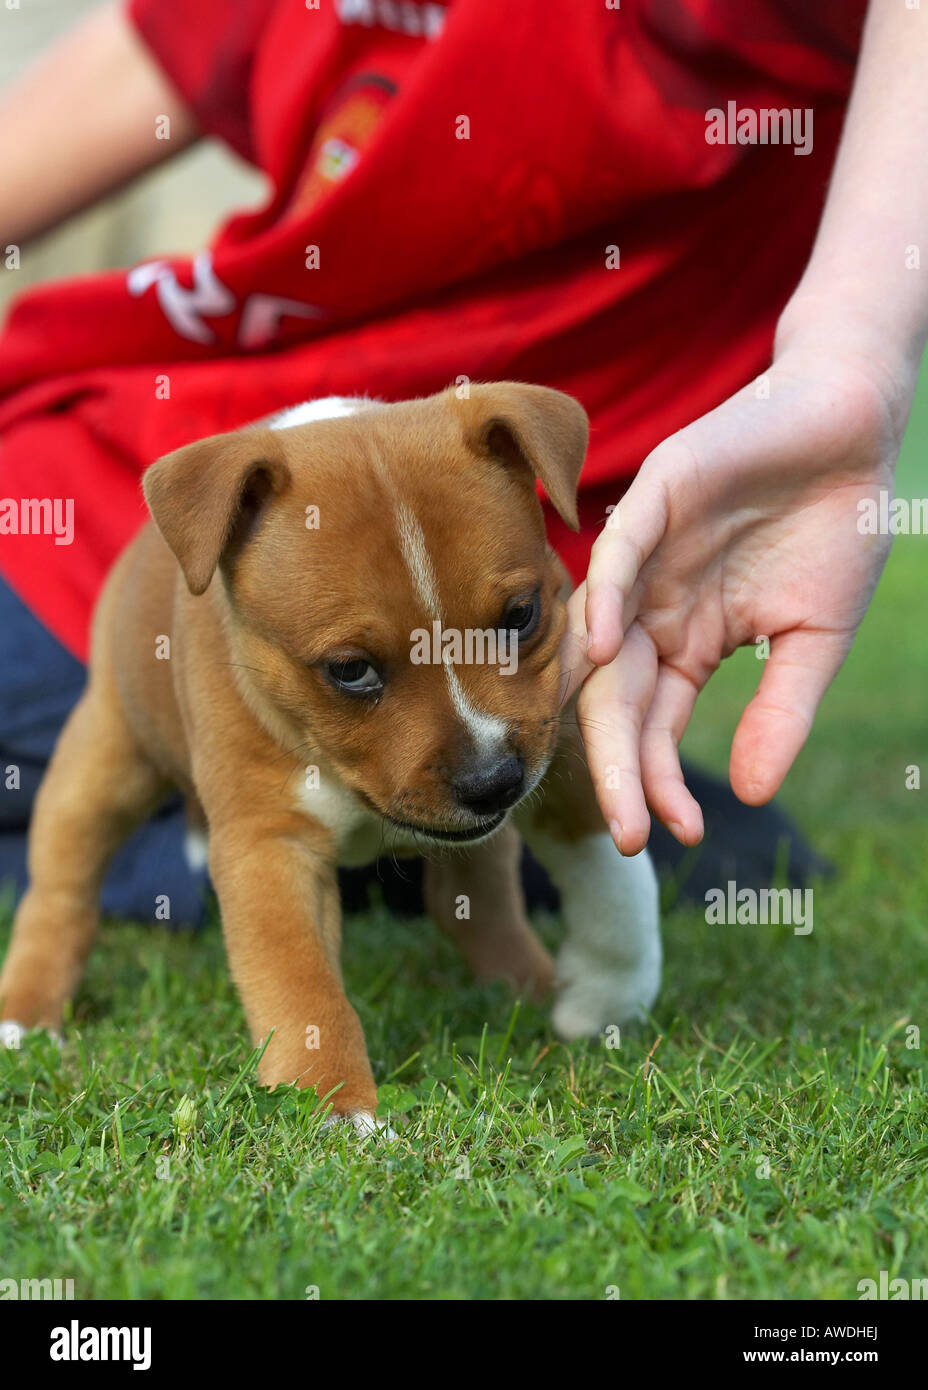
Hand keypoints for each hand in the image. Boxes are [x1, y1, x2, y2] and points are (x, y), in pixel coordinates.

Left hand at [561, 341, 916, 855]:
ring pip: (605, 639)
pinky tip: (610, 649)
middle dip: (619, 768)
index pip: (654, 725)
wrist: (853, 430)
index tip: (673, 834)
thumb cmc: (834, 530)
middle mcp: (651, 608)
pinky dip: (609, 597)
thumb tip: (752, 794)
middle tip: (625, 833)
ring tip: (606, 773)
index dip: (656, 781)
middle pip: (617, 698)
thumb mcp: (815, 638)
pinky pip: (620, 553)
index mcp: (685, 643)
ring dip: (600, 704)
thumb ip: (780, 711)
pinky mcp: (656, 497)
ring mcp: (647, 557)